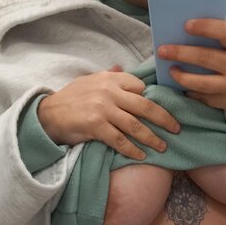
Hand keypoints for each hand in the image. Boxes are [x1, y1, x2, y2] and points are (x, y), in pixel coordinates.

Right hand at [37, 65, 180, 160]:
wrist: (48, 114)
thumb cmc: (73, 99)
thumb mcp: (91, 81)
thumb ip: (110, 77)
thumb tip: (123, 69)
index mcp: (111, 79)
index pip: (141, 88)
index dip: (155, 101)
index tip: (167, 112)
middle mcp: (109, 92)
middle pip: (145, 106)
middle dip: (165, 119)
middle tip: (177, 129)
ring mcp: (103, 109)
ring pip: (136, 125)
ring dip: (152, 138)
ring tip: (163, 147)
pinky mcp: (96, 126)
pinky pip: (120, 140)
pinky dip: (133, 150)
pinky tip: (142, 155)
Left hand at [157, 19, 225, 112]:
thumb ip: (218, 38)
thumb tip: (185, 31)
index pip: (225, 33)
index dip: (206, 27)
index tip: (186, 25)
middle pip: (207, 58)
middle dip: (181, 53)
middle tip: (163, 51)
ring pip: (202, 83)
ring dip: (182, 77)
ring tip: (171, 70)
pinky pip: (202, 98)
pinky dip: (189, 91)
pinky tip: (182, 85)